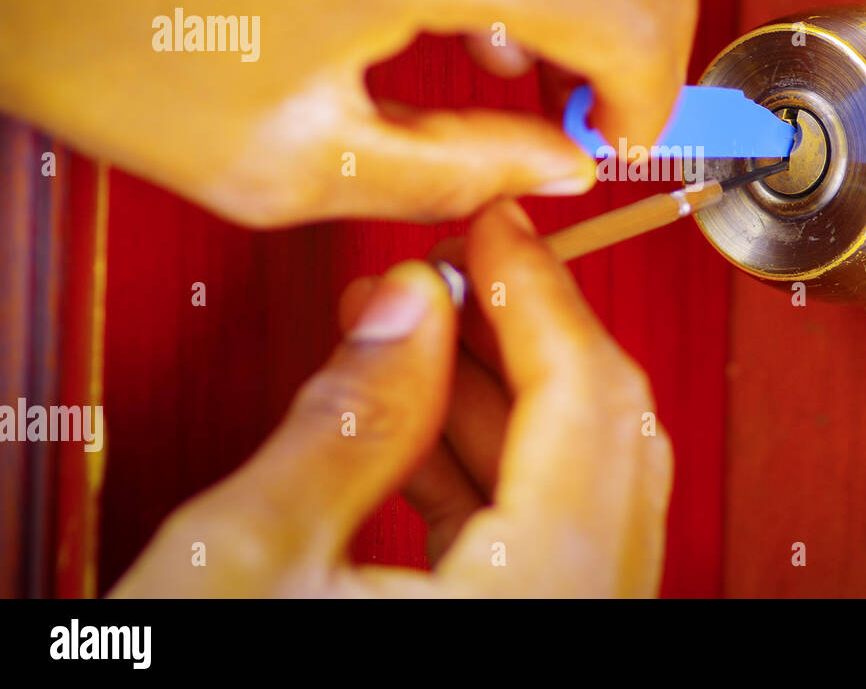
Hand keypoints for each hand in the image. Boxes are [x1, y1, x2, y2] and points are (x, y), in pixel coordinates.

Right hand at [108, 200, 672, 597]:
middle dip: (531, 336)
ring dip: (510, 402)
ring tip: (426, 340)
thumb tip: (408, 307)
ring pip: (585, 488)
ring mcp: (567, 642)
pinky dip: (495, 477)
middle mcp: (585, 623)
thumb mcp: (248, 564)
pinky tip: (420, 432)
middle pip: (608, 434)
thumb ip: (348, 418)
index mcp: (541, 599)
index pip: (588, 394)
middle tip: (468, 273)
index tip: (500, 229)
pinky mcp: (530, 653)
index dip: (543, 289)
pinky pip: (548, 545)